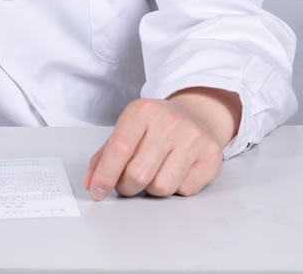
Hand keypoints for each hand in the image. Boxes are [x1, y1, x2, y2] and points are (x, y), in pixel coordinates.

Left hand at [83, 89, 239, 198]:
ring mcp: (193, 138)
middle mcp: (169, 121)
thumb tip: (91, 182)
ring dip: (151, 189)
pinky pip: (184, 190)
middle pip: (138, 174)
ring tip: (154, 172)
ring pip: (161, 187)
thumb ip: (107, 154)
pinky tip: (176, 170)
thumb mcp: (129, 128)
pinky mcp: (211, 156)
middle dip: (127, 186)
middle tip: (127, 182)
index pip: (120, 148)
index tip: (97, 191)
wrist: (197, 114)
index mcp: (143, 110)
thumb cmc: (157, 125)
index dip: (105, 175)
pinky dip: (176, 188)